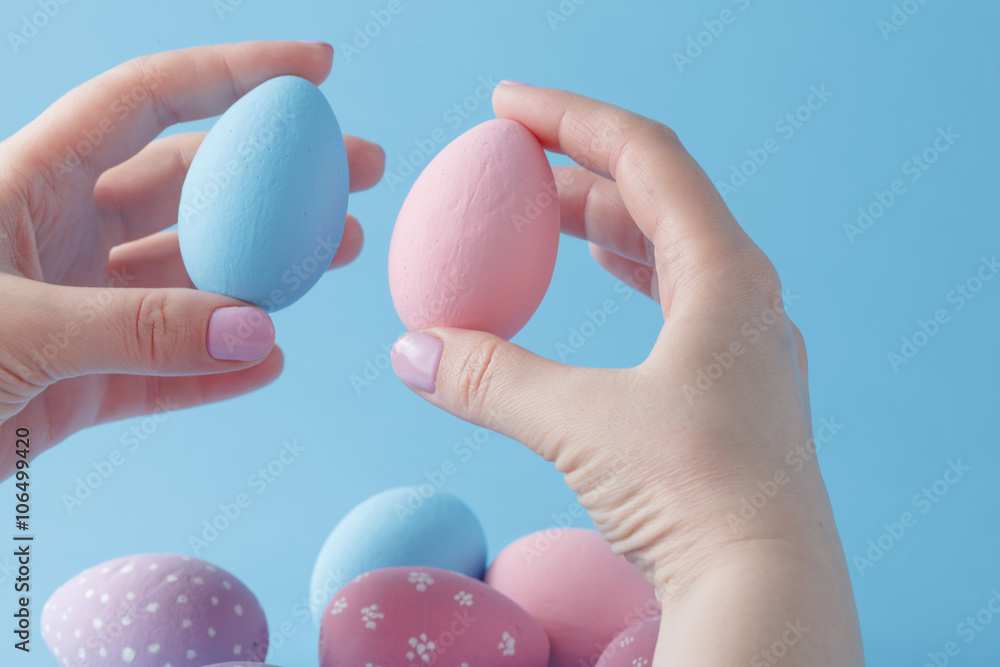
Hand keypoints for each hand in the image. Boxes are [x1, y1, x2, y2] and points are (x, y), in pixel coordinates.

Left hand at [0, 41, 383, 479]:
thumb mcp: (11, 327)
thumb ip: (136, 329)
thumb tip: (259, 330)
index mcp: (31, 181)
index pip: (149, 101)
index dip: (233, 74)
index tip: (314, 70)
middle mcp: (62, 235)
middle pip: (193, 188)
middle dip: (279, 175)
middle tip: (360, 172)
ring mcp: (78, 309)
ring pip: (192, 280)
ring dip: (265, 272)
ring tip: (337, 258)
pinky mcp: (78, 385)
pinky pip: (166, 370)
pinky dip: (219, 369)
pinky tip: (271, 361)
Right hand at [390, 83, 862, 664]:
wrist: (766, 586)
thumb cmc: (695, 495)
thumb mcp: (579, 423)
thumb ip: (491, 378)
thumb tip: (411, 350)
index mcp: (725, 273)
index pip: (646, 156)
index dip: (571, 119)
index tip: (506, 105)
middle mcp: (745, 296)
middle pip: (657, 196)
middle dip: (579, 170)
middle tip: (512, 162)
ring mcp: (745, 341)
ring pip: (667, 249)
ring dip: (603, 223)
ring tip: (546, 212)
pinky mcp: (732, 385)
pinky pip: (672, 299)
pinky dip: (626, 275)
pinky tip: (599, 279)